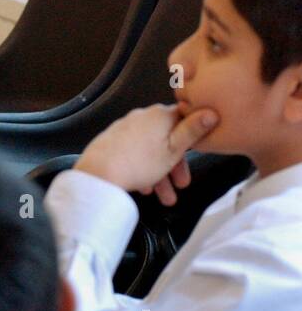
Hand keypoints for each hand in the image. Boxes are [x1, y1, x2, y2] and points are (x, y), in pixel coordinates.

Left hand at [74, 104, 218, 203]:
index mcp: (160, 115)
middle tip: (182, 185)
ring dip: (160, 173)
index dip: (194, 137)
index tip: (198, 153)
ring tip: (164, 199)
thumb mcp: (174, 150)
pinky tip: (143, 188)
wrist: (99, 174)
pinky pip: (134, 152)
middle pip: (167, 138)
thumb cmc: (140, 163)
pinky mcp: (112, 139)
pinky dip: (142, 168)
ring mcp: (125, 127)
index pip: (184, 118)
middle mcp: (142, 116)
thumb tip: (211, 111)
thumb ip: (193, 131)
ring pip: (150, 149)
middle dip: (176, 165)